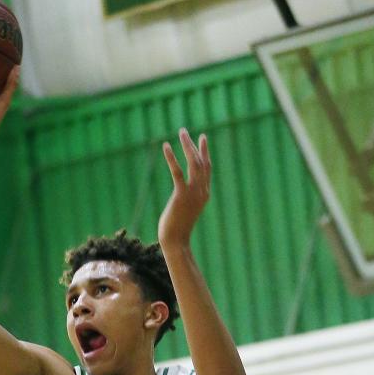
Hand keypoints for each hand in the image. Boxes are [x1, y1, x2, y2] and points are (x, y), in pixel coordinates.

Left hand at [158, 129, 211, 248]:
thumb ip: (187, 200)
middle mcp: (202, 192)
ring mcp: (193, 193)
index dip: (204, 153)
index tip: (202, 138)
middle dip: (194, 145)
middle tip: (185, 131)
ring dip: (187, 146)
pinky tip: (166, 146)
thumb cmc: (178, 230)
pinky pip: (177, 172)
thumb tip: (181, 196)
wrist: (176, 242)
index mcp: (204, 195)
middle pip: (201, 162)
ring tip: (181, 132)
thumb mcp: (185, 212)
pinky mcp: (181, 195)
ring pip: (193, 163)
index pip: (207, 169)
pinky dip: (172, 158)